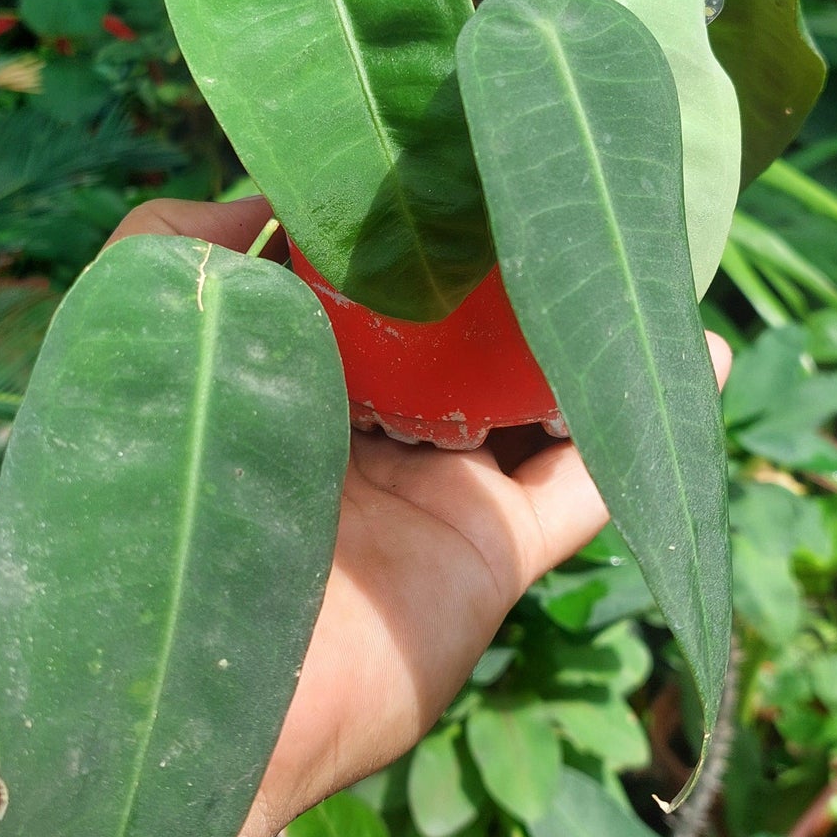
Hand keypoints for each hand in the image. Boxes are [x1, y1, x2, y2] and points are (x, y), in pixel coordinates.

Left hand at [108, 198, 730, 833]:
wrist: (179, 679)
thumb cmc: (148, 491)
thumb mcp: (139, 337)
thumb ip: (180, 248)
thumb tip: (269, 187)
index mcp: (293, 379)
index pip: (378, 289)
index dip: (428, 232)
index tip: (476, 157)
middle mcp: (372, 434)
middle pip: (471, 341)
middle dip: (520, 278)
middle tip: (582, 191)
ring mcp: (439, 496)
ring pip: (541, 400)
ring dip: (594, 337)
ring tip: (649, 254)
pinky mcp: (492, 555)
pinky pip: (586, 480)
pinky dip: (638, 423)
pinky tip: (697, 353)